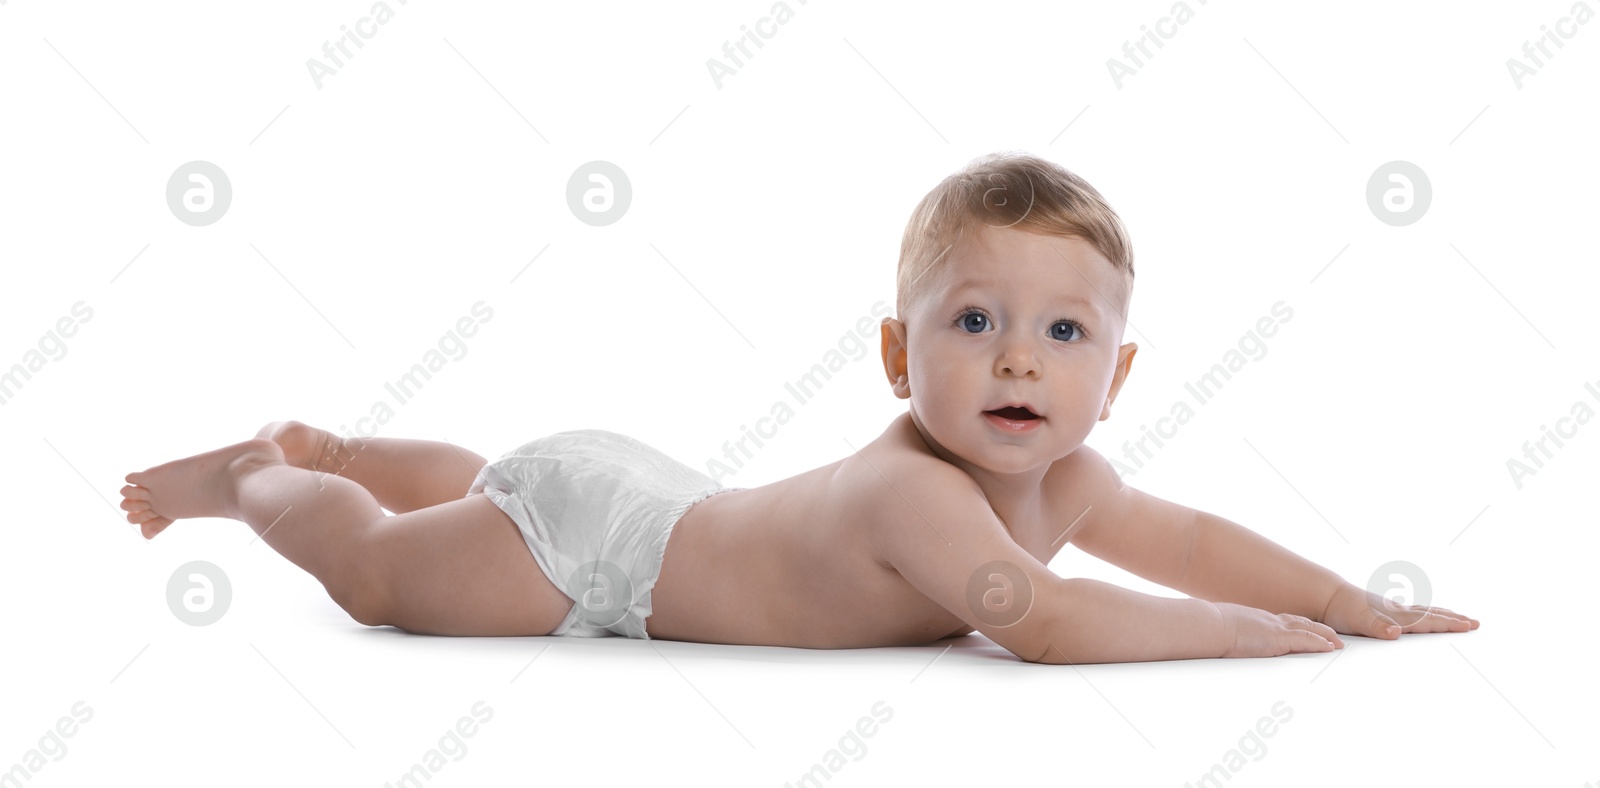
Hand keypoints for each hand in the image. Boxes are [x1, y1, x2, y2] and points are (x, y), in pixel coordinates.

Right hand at [1214, 601, 1342, 657]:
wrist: (1209, 625)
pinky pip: (1305, 639)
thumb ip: (1232, 636)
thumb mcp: (1225, 631)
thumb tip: (1224, 643)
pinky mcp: (1277, 638)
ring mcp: (1275, 628)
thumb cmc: (1211, 628)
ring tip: (1338, 643)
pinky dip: (1319, 643)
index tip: (1310, 630)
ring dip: (1326, 636)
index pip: (1285, 622)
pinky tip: (1330, 647)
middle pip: (1302, 622)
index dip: (1300, 626)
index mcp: (1258, 620)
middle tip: (1333, 637)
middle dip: (1319, 630)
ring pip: (1309, 629)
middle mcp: (1270, 621)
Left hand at [1319, 582, 1479, 639]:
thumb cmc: (1342, 610)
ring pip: (1423, 612)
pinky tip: (1422, 618)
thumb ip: (1377, 626)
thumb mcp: (1358, 621)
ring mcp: (1392, 610)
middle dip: (1454, 619)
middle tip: (1475, 623)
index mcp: (1397, 615)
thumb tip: (1396, 632)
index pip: (1428, 621)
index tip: (1470, 626)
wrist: (1326, 596)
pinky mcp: (1384, 612)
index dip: (1449, 625)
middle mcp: (1398, 611)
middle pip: (1431, 614)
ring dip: (1442, 615)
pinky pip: (1411, 614)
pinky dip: (1424, 615)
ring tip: (1457, 618)